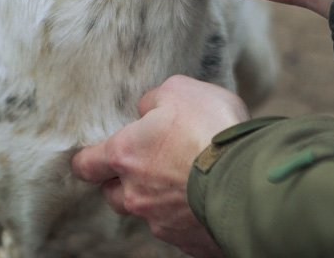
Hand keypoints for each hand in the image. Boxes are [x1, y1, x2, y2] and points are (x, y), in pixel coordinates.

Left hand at [72, 76, 248, 256]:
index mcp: (124, 155)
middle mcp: (135, 194)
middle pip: (113, 194)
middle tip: (151, 164)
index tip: (95, 157)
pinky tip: (208, 199)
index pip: (86, 165)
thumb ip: (154, 99)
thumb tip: (148, 109)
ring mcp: (160, 222)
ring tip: (186, 182)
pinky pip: (180, 229)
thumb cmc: (209, 127)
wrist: (247, 177)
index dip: (89, 160)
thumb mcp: (180, 90)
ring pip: (147, 212)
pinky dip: (189, 216)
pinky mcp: (188, 242)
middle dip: (124, 181)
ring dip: (159, 199)